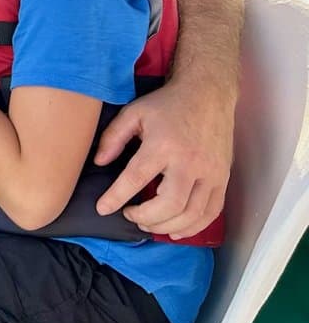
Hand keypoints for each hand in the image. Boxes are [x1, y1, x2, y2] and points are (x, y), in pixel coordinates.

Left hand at [93, 74, 233, 238]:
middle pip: (169, 205)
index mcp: (163, 145)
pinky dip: (194, 227)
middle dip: (146, 218)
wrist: (208, 94)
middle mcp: (190, 162)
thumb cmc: (168, 104)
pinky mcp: (223, 178)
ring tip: (148, 224)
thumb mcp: (133, 113)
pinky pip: (212, 212)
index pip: (136, 178)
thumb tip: (99, 162)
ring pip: (192, 214)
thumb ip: (113, 137)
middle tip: (130, 216)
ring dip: (167, 227)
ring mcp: (211, 172)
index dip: (116, 197)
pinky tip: (176, 229)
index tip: (103, 208)